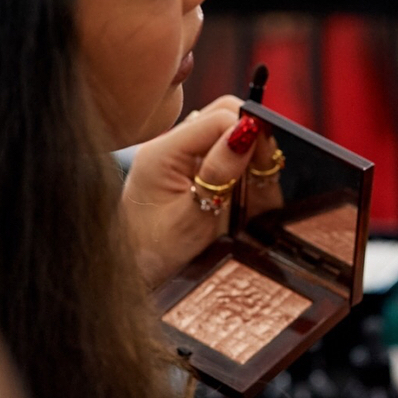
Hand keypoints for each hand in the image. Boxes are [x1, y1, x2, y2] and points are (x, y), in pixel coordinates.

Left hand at [121, 95, 276, 286]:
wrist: (129, 281)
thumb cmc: (153, 256)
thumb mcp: (191, 221)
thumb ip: (219, 174)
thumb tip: (247, 131)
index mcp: (163, 152)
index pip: (219, 117)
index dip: (250, 133)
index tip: (267, 164)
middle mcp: (172, 147)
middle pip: (227, 116)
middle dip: (253, 143)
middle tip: (262, 180)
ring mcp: (183, 158)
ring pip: (232, 135)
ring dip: (252, 162)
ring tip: (248, 199)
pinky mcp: (194, 172)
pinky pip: (229, 157)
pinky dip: (246, 174)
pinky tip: (241, 202)